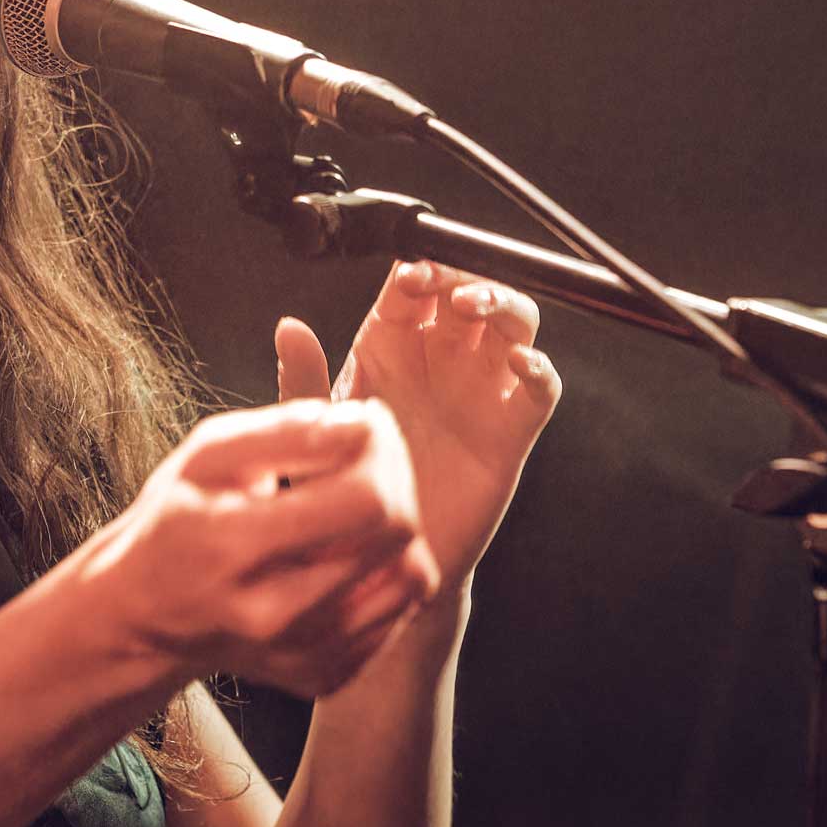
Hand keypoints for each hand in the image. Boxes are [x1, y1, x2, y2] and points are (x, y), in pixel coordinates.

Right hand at [82, 396, 441, 700]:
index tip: (369, 419)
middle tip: (374, 449)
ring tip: (363, 497)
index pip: (363, 498)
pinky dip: (389, 570)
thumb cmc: (178, 517)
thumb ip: (279, 432)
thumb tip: (357, 424)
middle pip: (395, 532)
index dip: (383, 447)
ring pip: (412, 579)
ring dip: (401, 522)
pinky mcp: (323, 676)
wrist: (146, 614)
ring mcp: (301, 655)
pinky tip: (352, 546)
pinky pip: (400, 614)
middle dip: (397, 475)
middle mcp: (270, 613)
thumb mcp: (204, 457)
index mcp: (232, 545)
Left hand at [276, 261, 560, 593]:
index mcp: (390, 345)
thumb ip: (305, 379)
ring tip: (476, 309)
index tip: (408, 276)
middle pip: (469, 291)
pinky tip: (519, 365)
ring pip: (512, 326)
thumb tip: (287, 326)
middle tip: (449, 290)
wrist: (382, 555)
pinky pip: (538, 391)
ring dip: (503, 305)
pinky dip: (538, 370)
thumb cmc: (347, 484)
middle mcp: (439, 358)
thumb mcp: (321, 430)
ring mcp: (479, 391)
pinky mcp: (510, 431)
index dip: (417, 271)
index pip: (413, 288)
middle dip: (464, 276)